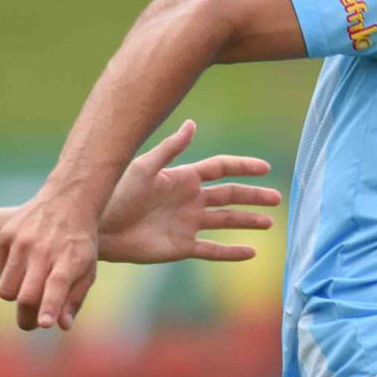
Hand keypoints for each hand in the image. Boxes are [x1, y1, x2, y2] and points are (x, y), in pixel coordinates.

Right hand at [0, 187, 101, 332]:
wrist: (68, 200)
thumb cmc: (80, 243)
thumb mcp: (88, 268)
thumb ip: (75, 298)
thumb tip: (61, 326)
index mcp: (68, 259)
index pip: (56, 286)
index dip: (49, 307)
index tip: (44, 324)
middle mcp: (44, 250)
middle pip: (25, 296)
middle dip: (25, 318)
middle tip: (31, 324)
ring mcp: (22, 241)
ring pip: (6, 289)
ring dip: (16, 297)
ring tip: (29, 290)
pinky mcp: (6, 235)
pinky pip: (1, 271)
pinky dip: (10, 276)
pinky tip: (25, 264)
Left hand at [98, 119, 279, 264]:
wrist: (99, 229)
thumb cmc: (116, 194)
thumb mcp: (144, 167)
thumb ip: (170, 148)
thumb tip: (192, 124)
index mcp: (182, 178)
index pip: (220, 169)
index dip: (243, 167)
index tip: (265, 168)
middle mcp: (189, 200)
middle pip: (230, 195)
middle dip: (253, 196)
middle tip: (277, 198)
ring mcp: (187, 224)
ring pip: (225, 221)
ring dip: (247, 221)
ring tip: (269, 223)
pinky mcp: (181, 247)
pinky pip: (212, 249)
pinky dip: (231, 251)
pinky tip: (250, 252)